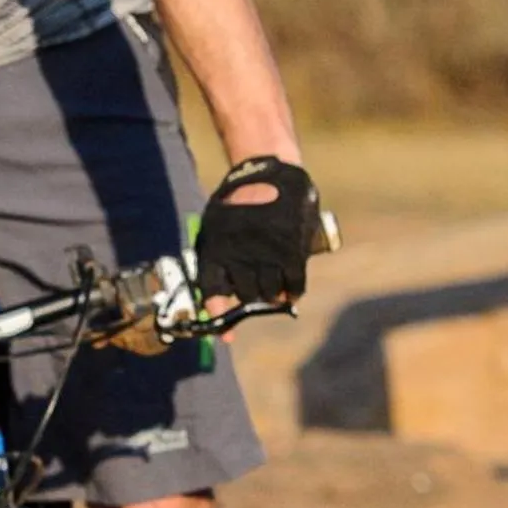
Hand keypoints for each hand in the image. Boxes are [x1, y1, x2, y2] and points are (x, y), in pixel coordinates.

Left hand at [194, 156, 322, 306]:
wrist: (269, 173)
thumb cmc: (237, 201)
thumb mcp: (215, 223)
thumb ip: (216, 256)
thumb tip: (216, 294)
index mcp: (216, 249)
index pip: (213, 291)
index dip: (219, 315)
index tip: (225, 334)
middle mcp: (240, 256)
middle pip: (245, 295)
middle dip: (249, 301)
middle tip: (254, 297)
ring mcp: (267, 255)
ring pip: (269, 293)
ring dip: (271, 298)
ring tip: (272, 293)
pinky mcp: (291, 251)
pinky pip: (294, 284)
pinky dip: (292, 293)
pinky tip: (290, 295)